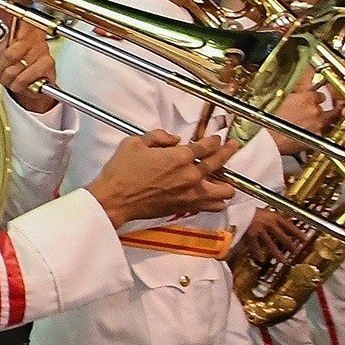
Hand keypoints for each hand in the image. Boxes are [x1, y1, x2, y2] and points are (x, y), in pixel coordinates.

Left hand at [0, 15, 58, 113]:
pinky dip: (17, 84)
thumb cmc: (15, 66)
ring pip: (15, 68)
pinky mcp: (47, 65)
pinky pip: (23, 78)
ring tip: (9, 78)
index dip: (5, 13)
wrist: (32, 85)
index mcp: (23, 27)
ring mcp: (42, 50)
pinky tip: (19, 82)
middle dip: (1, 67)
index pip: (15, 16)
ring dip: (7, 78)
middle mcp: (35, 36)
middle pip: (10, 52)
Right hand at [84, 130, 239, 227]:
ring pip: (224, 191)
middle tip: (231, 147)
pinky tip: (212, 195)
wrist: (114, 200)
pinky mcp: (186, 208)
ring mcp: (190, 194)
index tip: (216, 138)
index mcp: (179, 157)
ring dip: (226, 183)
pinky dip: (215, 201)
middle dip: (228, 152)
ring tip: (223, 178)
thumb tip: (173, 139)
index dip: (214, 140)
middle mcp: (190, 175)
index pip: (207, 146)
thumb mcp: (135, 143)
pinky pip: (212, 206)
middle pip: (220, 163)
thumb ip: (158, 136)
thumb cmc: (121, 172)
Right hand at [233, 207, 309, 265]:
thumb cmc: (247, 209)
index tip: (305, 239)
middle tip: (295, 252)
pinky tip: (261, 259)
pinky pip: (255, 246)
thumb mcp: (262, 211)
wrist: (235, 209)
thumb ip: (269, 218)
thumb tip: (278, 225)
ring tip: (283, 261)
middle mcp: (268, 223)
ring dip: (277, 253)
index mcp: (273, 216)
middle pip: (282, 236)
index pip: (289, 226)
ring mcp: (260, 230)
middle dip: (290, 245)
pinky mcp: (250, 235)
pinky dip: (258, 253)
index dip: (298, 233)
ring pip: (271, 244)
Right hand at [270, 75, 328, 154]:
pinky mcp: (317, 137)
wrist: (269, 140)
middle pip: (328, 108)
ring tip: (308, 123)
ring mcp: (318, 125)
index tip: (313, 99)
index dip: (316, 97)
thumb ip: (299, 87)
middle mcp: (316, 111)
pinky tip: (306, 133)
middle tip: (314, 112)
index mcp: (307, 98)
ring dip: (319, 121)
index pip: (320, 95)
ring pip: (326, 121)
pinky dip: (315, 132)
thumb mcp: (282, 98)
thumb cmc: (269, 120)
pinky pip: (320, 133)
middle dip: (321, 110)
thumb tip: (306, 76)